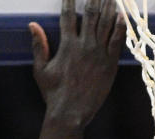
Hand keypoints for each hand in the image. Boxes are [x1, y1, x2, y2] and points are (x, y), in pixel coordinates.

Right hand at [29, 0, 124, 126]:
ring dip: (109, 8)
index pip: (68, 15)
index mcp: (67, 45)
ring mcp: (100, 54)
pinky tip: (122, 16)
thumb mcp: (40, 68)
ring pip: (106, 25)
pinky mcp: (111, 65)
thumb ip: (39, 45)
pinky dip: (120, 27)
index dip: (70, 0)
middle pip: (91, 15)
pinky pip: (118, 42)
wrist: (71, 112)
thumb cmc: (54, 93)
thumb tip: (32, 24)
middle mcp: (85, 46)